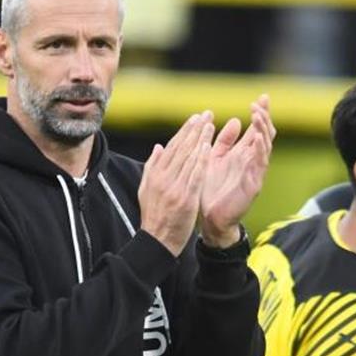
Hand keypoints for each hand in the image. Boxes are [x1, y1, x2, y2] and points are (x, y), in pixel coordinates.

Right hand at [140, 113, 214, 255]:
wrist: (157, 241)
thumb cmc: (153, 217)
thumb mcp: (145, 190)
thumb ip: (152, 167)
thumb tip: (158, 147)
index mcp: (155, 175)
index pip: (172, 147)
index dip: (184, 132)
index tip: (195, 118)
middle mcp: (164, 178)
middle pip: (181, 149)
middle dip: (195, 129)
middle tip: (206, 114)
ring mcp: (175, 188)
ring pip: (189, 158)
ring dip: (200, 139)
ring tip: (210, 125)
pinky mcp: (185, 198)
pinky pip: (195, 175)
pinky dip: (202, 160)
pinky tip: (209, 147)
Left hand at [200, 95, 275, 245]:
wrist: (209, 217)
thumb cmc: (211, 189)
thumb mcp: (214, 158)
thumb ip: (224, 141)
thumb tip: (235, 120)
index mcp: (242, 153)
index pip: (256, 129)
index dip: (260, 113)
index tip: (262, 96)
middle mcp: (251, 160)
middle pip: (265, 134)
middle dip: (264, 117)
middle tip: (262, 101)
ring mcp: (254, 171)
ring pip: (265, 146)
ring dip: (262, 129)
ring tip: (257, 114)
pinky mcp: (254, 183)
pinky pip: (260, 164)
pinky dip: (259, 149)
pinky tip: (257, 136)